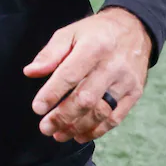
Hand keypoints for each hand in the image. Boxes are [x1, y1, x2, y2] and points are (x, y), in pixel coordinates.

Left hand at [24, 7, 152, 143]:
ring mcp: (126, 81)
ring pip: (101, 112)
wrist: (135, 29)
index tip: (37, 108)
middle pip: (86, 98)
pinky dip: (97, 130)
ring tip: (59, 134)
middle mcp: (112, 66)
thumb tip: (30, 72)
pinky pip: (116, 117)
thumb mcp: (70, 33)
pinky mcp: (135, 93)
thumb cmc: (95, 33)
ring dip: (78, 127)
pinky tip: (80, 135)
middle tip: (45, 128)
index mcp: (93, 47)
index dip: (52, 93)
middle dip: (63, 116)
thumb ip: (50, 53)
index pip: (70, 75)